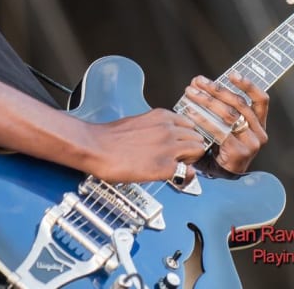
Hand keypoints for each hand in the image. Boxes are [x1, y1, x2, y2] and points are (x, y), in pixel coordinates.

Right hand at [84, 108, 206, 183]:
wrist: (95, 147)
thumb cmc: (109, 137)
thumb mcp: (137, 122)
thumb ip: (154, 128)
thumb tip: (159, 139)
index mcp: (161, 116)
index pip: (189, 124)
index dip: (186, 136)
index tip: (182, 144)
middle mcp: (168, 129)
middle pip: (197, 136)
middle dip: (191, 147)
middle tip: (180, 157)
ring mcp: (169, 147)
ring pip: (198, 150)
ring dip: (190, 159)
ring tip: (177, 165)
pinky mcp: (164, 166)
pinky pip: (189, 171)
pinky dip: (185, 175)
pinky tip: (174, 176)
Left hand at [182, 73, 268, 173]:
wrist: (222, 176)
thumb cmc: (222, 145)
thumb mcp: (227, 125)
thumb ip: (220, 106)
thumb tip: (199, 84)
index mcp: (260, 122)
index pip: (261, 99)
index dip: (248, 85)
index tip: (232, 74)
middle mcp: (259, 132)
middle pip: (239, 104)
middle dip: (216, 90)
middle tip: (198, 82)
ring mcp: (252, 143)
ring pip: (229, 115)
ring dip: (207, 101)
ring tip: (191, 93)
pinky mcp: (239, 152)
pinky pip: (220, 131)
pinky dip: (204, 119)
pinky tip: (191, 113)